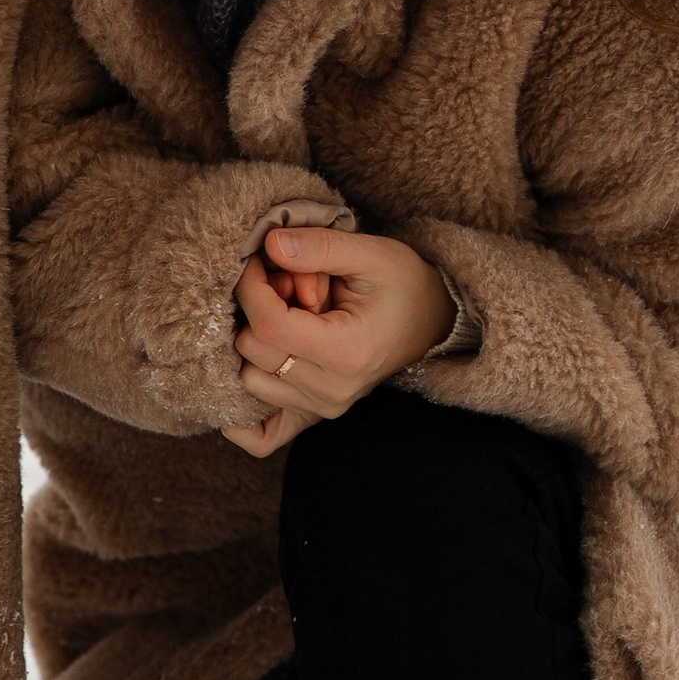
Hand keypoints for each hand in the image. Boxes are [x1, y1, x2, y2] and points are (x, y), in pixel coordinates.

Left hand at [219, 225, 455, 458]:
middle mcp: (334, 391)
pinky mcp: (316, 415)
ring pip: (250, 379)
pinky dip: (245, 415)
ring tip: (290, 319)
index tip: (259, 263)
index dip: (252, 289)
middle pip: (253, 351)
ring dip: (259, 342)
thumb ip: (319, 247)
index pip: (270, 326)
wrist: (432, 319)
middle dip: (258, 310)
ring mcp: (324, 408)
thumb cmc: (403, 283)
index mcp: (348, 352)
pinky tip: (253, 378)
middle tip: (288, 288)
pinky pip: (263, 434)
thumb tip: (270, 245)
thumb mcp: (370, 253)